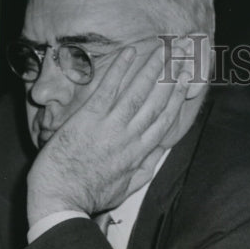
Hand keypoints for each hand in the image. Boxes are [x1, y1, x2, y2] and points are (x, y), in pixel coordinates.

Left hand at [26, 43, 192, 225]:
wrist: (62, 199)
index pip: (165, 119)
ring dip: (152, 69)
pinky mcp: (89, 119)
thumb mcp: (127, 188)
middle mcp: (130, 137)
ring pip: (137, 93)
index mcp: (140, 153)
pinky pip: (108, 90)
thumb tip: (159, 154)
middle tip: (182, 55)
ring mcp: (110, 126)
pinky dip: (119, 71)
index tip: (186, 79)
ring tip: (163, 49)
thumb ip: (145, 169)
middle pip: (157, 101)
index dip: (177, 96)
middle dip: (171, 76)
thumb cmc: (90, 196)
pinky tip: (129, 53)